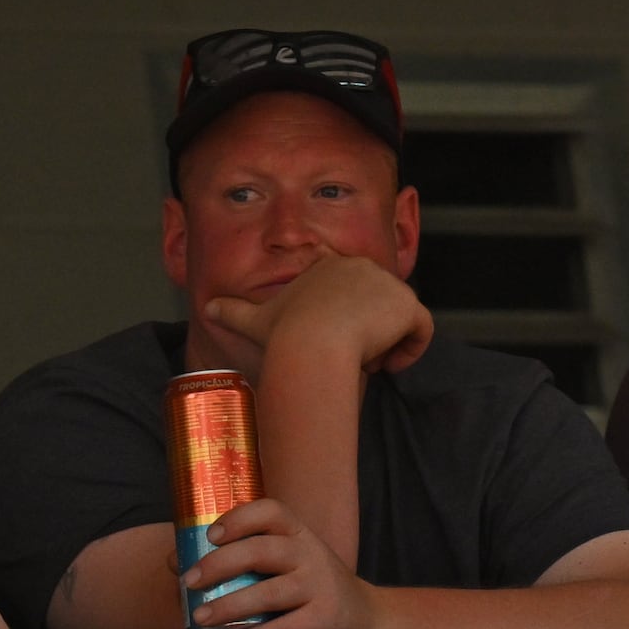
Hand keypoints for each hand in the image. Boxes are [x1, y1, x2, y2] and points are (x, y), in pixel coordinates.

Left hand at [183, 498, 382, 628]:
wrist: (365, 619)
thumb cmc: (309, 588)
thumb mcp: (283, 565)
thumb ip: (237, 559)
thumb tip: (174, 561)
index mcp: (298, 534)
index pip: (271, 512)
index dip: (239, 519)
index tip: (211, 536)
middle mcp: (311, 555)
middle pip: (260, 551)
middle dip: (219, 565)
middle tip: (190, 581)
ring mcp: (320, 587)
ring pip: (268, 594)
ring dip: (228, 606)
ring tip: (200, 618)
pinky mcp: (324, 620)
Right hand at [199, 251, 434, 375]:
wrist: (312, 343)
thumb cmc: (284, 334)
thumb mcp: (253, 319)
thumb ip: (231, 311)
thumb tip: (206, 309)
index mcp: (331, 265)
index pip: (352, 291)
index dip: (348, 318)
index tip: (336, 340)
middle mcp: (362, 266)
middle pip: (377, 307)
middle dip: (367, 333)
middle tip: (346, 354)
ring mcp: (388, 283)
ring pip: (399, 320)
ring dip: (385, 344)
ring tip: (361, 358)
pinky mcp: (408, 304)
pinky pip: (422, 330)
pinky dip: (410, 351)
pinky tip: (386, 364)